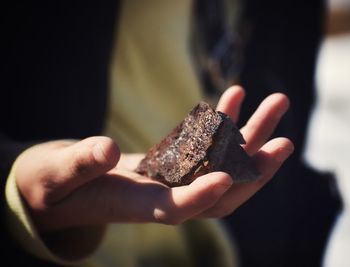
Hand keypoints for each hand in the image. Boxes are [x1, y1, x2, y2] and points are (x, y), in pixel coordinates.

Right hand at [15, 86, 292, 232]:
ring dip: (250, 135)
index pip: (177, 210)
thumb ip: (78, 165)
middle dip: (252, 169)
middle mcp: (165, 196)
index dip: (201, 197)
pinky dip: (223, 122)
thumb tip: (104, 149)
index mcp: (137, 207)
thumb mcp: (56, 175)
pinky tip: (234, 96)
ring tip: (275, 102)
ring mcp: (174, 178)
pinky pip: (206, 144)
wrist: (66, 184)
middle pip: (218, 189)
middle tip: (285, 142)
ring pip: (221, 162)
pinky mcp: (175, 161)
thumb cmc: (54, 184)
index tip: (227, 177)